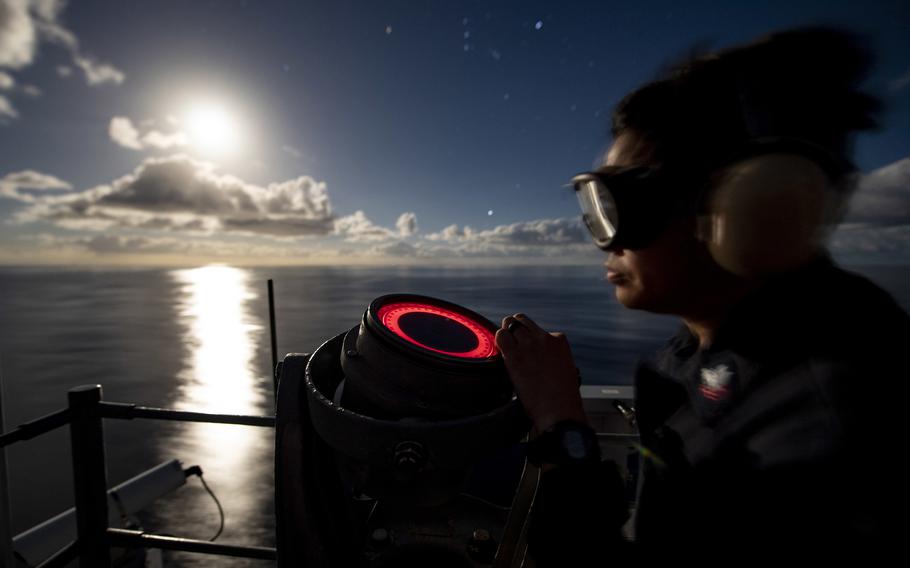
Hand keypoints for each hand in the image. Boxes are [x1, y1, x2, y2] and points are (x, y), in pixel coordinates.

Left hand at [495, 313, 586, 431]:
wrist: (558, 409)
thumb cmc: (563, 396)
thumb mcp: (565, 369)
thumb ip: (553, 358)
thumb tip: (540, 359)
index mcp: (559, 340)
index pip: (538, 330)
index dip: (530, 340)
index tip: (528, 350)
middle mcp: (544, 338)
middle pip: (522, 321)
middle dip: (515, 328)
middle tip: (511, 340)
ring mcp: (528, 345)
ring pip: (510, 324)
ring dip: (506, 333)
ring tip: (504, 344)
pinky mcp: (514, 355)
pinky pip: (501, 336)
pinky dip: (499, 340)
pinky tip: (500, 350)